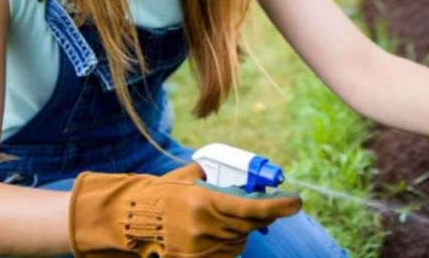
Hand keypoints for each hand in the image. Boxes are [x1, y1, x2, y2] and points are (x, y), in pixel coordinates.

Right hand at [69, 162, 301, 256]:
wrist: (132, 220)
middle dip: (264, 215)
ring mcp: (200, 248)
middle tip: (270, 206)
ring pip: (240, 240)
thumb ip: (215, 178)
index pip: (253, 208)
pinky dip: (230, 242)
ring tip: (228, 217)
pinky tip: (221, 232)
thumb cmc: (162, 193)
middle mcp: (206, 227)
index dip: (279, 207)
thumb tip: (244, 178)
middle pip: (250, 225)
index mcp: (206, 203)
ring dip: (243, 229)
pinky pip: (226, 253)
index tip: (297, 202)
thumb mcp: (189, 177)